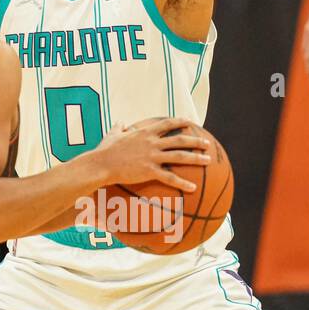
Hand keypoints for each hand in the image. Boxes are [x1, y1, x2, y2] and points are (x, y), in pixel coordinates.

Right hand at [93, 118, 210, 191]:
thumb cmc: (105, 151)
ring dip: (196, 157)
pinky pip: (170, 178)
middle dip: (196, 140)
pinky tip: (193, 187)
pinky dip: (183, 183)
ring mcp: (152, 156)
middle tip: (207, 143)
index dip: (181, 121)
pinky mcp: (149, 171)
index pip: (167, 124)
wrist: (100, 164)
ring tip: (208, 160)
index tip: (191, 122)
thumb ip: (119, 127)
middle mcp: (152, 142)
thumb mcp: (112, 134)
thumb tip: (120, 122)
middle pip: (180, 139)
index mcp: (145, 132)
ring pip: (180, 156)